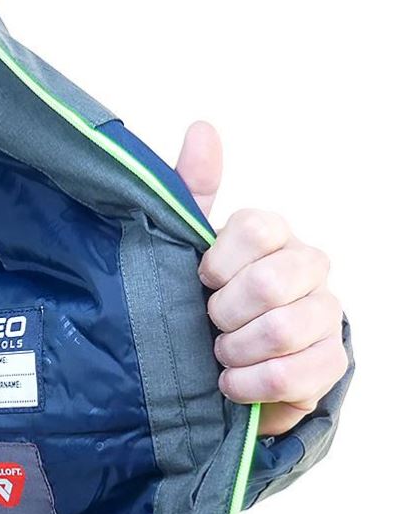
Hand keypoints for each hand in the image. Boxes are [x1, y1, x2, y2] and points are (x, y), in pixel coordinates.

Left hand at [174, 120, 347, 436]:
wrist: (214, 367)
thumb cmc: (200, 299)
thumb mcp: (183, 246)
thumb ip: (190, 191)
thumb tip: (202, 129)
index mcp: (271, 235)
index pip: (259, 228)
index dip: (220, 261)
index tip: (200, 279)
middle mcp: (307, 267)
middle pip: (270, 283)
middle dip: (224, 313)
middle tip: (208, 322)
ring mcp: (325, 314)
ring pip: (283, 329)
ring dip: (235, 349)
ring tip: (218, 353)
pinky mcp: (330, 362)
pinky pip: (293, 374)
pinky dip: (250, 383)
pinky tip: (232, 382)